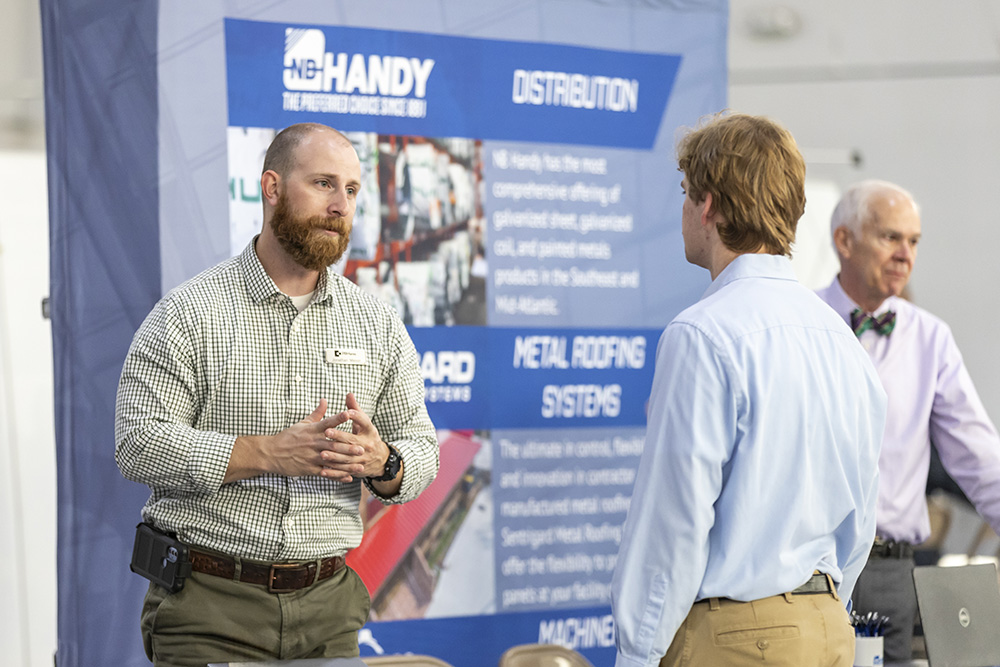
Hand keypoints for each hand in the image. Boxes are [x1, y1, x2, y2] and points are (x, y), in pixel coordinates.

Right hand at [225, 399, 355, 481]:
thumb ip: (317, 413)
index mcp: (312, 430)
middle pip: (333, 444)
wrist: (271, 453)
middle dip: (348, 447)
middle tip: (362, 448)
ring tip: (360, 465)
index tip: (349, 414)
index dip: (338, 418)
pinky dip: (337, 476)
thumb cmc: (288, 437)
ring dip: (347, 464)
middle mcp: (313, 443)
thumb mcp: (302, 423)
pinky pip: (326, 473)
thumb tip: (325, 400)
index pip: (327, 422)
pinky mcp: (309, 469)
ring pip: (332, 460)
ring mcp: (311, 457)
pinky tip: (348, 477)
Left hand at [319, 393, 388, 482]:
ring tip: (322, 453)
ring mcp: (363, 458)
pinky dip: (333, 472)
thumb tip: (349, 394)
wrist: (380, 459)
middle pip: (353, 441)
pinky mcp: (357, 469)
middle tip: (327, 432)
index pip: (364, 422)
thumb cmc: (367, 435)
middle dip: (340, 437)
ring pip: (347, 458)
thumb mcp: (364, 423)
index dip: (356, 416)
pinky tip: (323, 470)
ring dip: (334, 456)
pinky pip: (344, 471)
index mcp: (370, 431)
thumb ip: (355, 409)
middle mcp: (368, 445)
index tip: (347, 412)